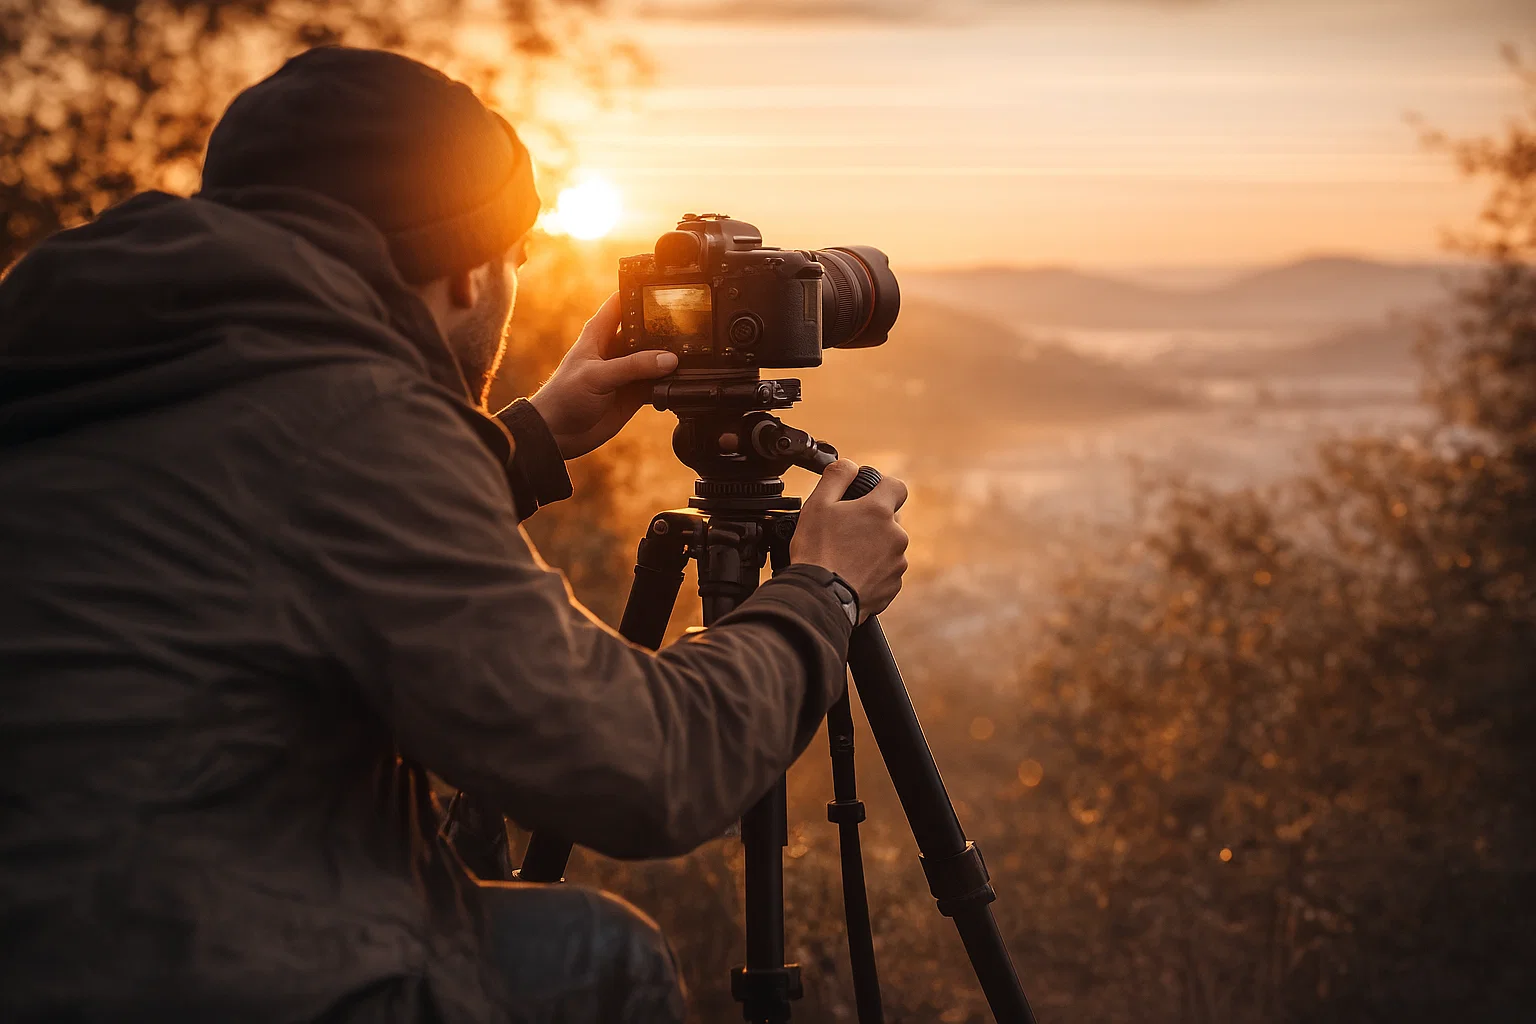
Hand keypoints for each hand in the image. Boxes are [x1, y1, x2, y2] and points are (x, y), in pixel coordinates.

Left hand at [530, 293, 679, 458]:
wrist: (558, 433)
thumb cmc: (564, 396)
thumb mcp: (597, 376)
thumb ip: (633, 366)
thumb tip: (668, 359)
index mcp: (600, 333)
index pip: (623, 301)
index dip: (642, 291)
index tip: (666, 287)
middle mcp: (616, 348)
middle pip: (647, 328)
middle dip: (666, 327)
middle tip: (690, 327)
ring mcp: (627, 370)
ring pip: (656, 357)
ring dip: (670, 358)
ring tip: (692, 356)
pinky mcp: (635, 392)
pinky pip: (659, 383)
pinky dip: (669, 383)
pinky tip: (681, 381)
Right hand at [790, 460, 909, 622]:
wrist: (819, 599)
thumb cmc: (816, 551)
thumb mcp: (817, 504)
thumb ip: (837, 476)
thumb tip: (850, 465)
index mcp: (879, 512)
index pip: (896, 486)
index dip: (881, 487)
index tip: (866, 496)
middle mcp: (896, 535)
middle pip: (891, 518)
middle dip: (872, 521)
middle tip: (845, 531)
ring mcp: (898, 563)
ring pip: (889, 546)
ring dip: (872, 547)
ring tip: (845, 557)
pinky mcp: (894, 586)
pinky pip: (886, 571)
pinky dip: (872, 571)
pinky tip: (850, 574)